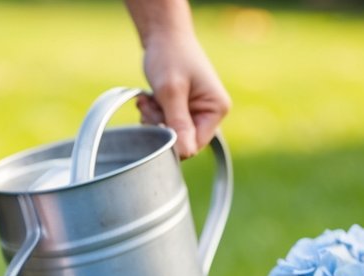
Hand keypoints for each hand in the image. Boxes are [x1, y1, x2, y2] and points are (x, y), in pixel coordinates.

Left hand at [137, 32, 230, 158]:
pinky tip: (148, 99)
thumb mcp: (172, 91)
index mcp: (216, 109)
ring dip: (153, 119)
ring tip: (148, 99)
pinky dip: (152, 114)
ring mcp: (196, 111)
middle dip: (161, 127)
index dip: (172, 141)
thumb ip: (178, 122)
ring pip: (171, 133)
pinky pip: (166, 123)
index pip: (194, 145)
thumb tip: (185, 152)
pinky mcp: (183, 108)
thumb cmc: (170, 57)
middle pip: (181, 141)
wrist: (164, 35)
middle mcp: (210, 113)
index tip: (156, 122)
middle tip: (149, 106)